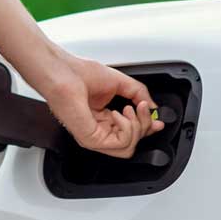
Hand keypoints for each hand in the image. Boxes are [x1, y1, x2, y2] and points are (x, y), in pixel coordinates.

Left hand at [38, 54, 165, 159]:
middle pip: (133, 143)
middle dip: (145, 126)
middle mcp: (99, 130)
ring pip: (129, 148)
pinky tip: (119, 113)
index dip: (147, 128)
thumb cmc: (78, 73)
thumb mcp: (119, 81)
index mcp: (103, 118)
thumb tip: (152, 106)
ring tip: (129, 109)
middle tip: (142, 107)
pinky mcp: (91, 139)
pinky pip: (121, 144)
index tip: (157, 119)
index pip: (130, 133)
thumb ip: (138, 92)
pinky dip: (127, 128)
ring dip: (137, 127)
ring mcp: (94, 137)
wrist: (63, 71)